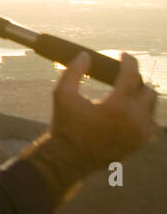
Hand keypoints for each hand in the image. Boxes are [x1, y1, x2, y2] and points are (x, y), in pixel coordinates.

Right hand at [50, 51, 158, 169]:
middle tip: (121, 77)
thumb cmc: (65, 125)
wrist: (69, 158)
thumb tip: (85, 55)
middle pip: (147, 90)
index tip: (123, 56)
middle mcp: (134, 119)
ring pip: (152, 106)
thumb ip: (73, 72)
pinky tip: (129, 110)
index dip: (128, 61)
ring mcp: (140, 133)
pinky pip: (151, 122)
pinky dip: (143, 113)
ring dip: (141, 96)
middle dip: (135, 80)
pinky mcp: (141, 143)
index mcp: (117, 106)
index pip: (132, 75)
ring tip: (125, 92)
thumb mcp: (62, 95)